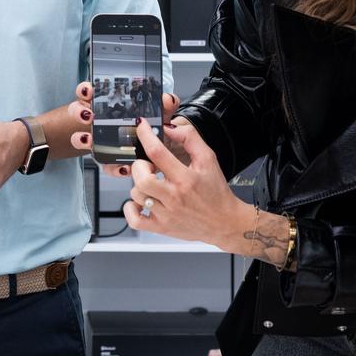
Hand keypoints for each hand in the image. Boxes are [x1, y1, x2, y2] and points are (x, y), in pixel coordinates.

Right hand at [70, 83, 180, 178]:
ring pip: (82, 139)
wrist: (161, 153)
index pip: (90, 92)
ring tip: (90, 140)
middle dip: (79, 112)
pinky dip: (113, 167)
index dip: (86, 90)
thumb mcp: (161, 114)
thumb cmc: (154, 128)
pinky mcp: (110, 161)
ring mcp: (101, 141)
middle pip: (79, 112)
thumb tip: (166, 99)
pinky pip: (106, 165)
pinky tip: (124, 166)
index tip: (89, 90)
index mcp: (109, 105)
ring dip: (82, 139)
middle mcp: (100, 121)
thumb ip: (165, 105)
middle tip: (88, 115)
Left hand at [124, 114, 246, 248]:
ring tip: (150, 182)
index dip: (145, 136)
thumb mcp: (209, 159)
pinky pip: (135, 220)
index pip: (157, 153)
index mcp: (186, 178)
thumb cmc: (216, 192)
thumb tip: (170, 128)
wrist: (224, 222)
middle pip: (142, 177)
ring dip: (138, 184)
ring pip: (136, 195)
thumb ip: (190, 139)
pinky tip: (140, 202)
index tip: (141, 127)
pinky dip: (130, 209)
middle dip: (140, 165)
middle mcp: (174, 197)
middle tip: (148, 165)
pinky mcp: (161, 228)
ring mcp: (166, 214)